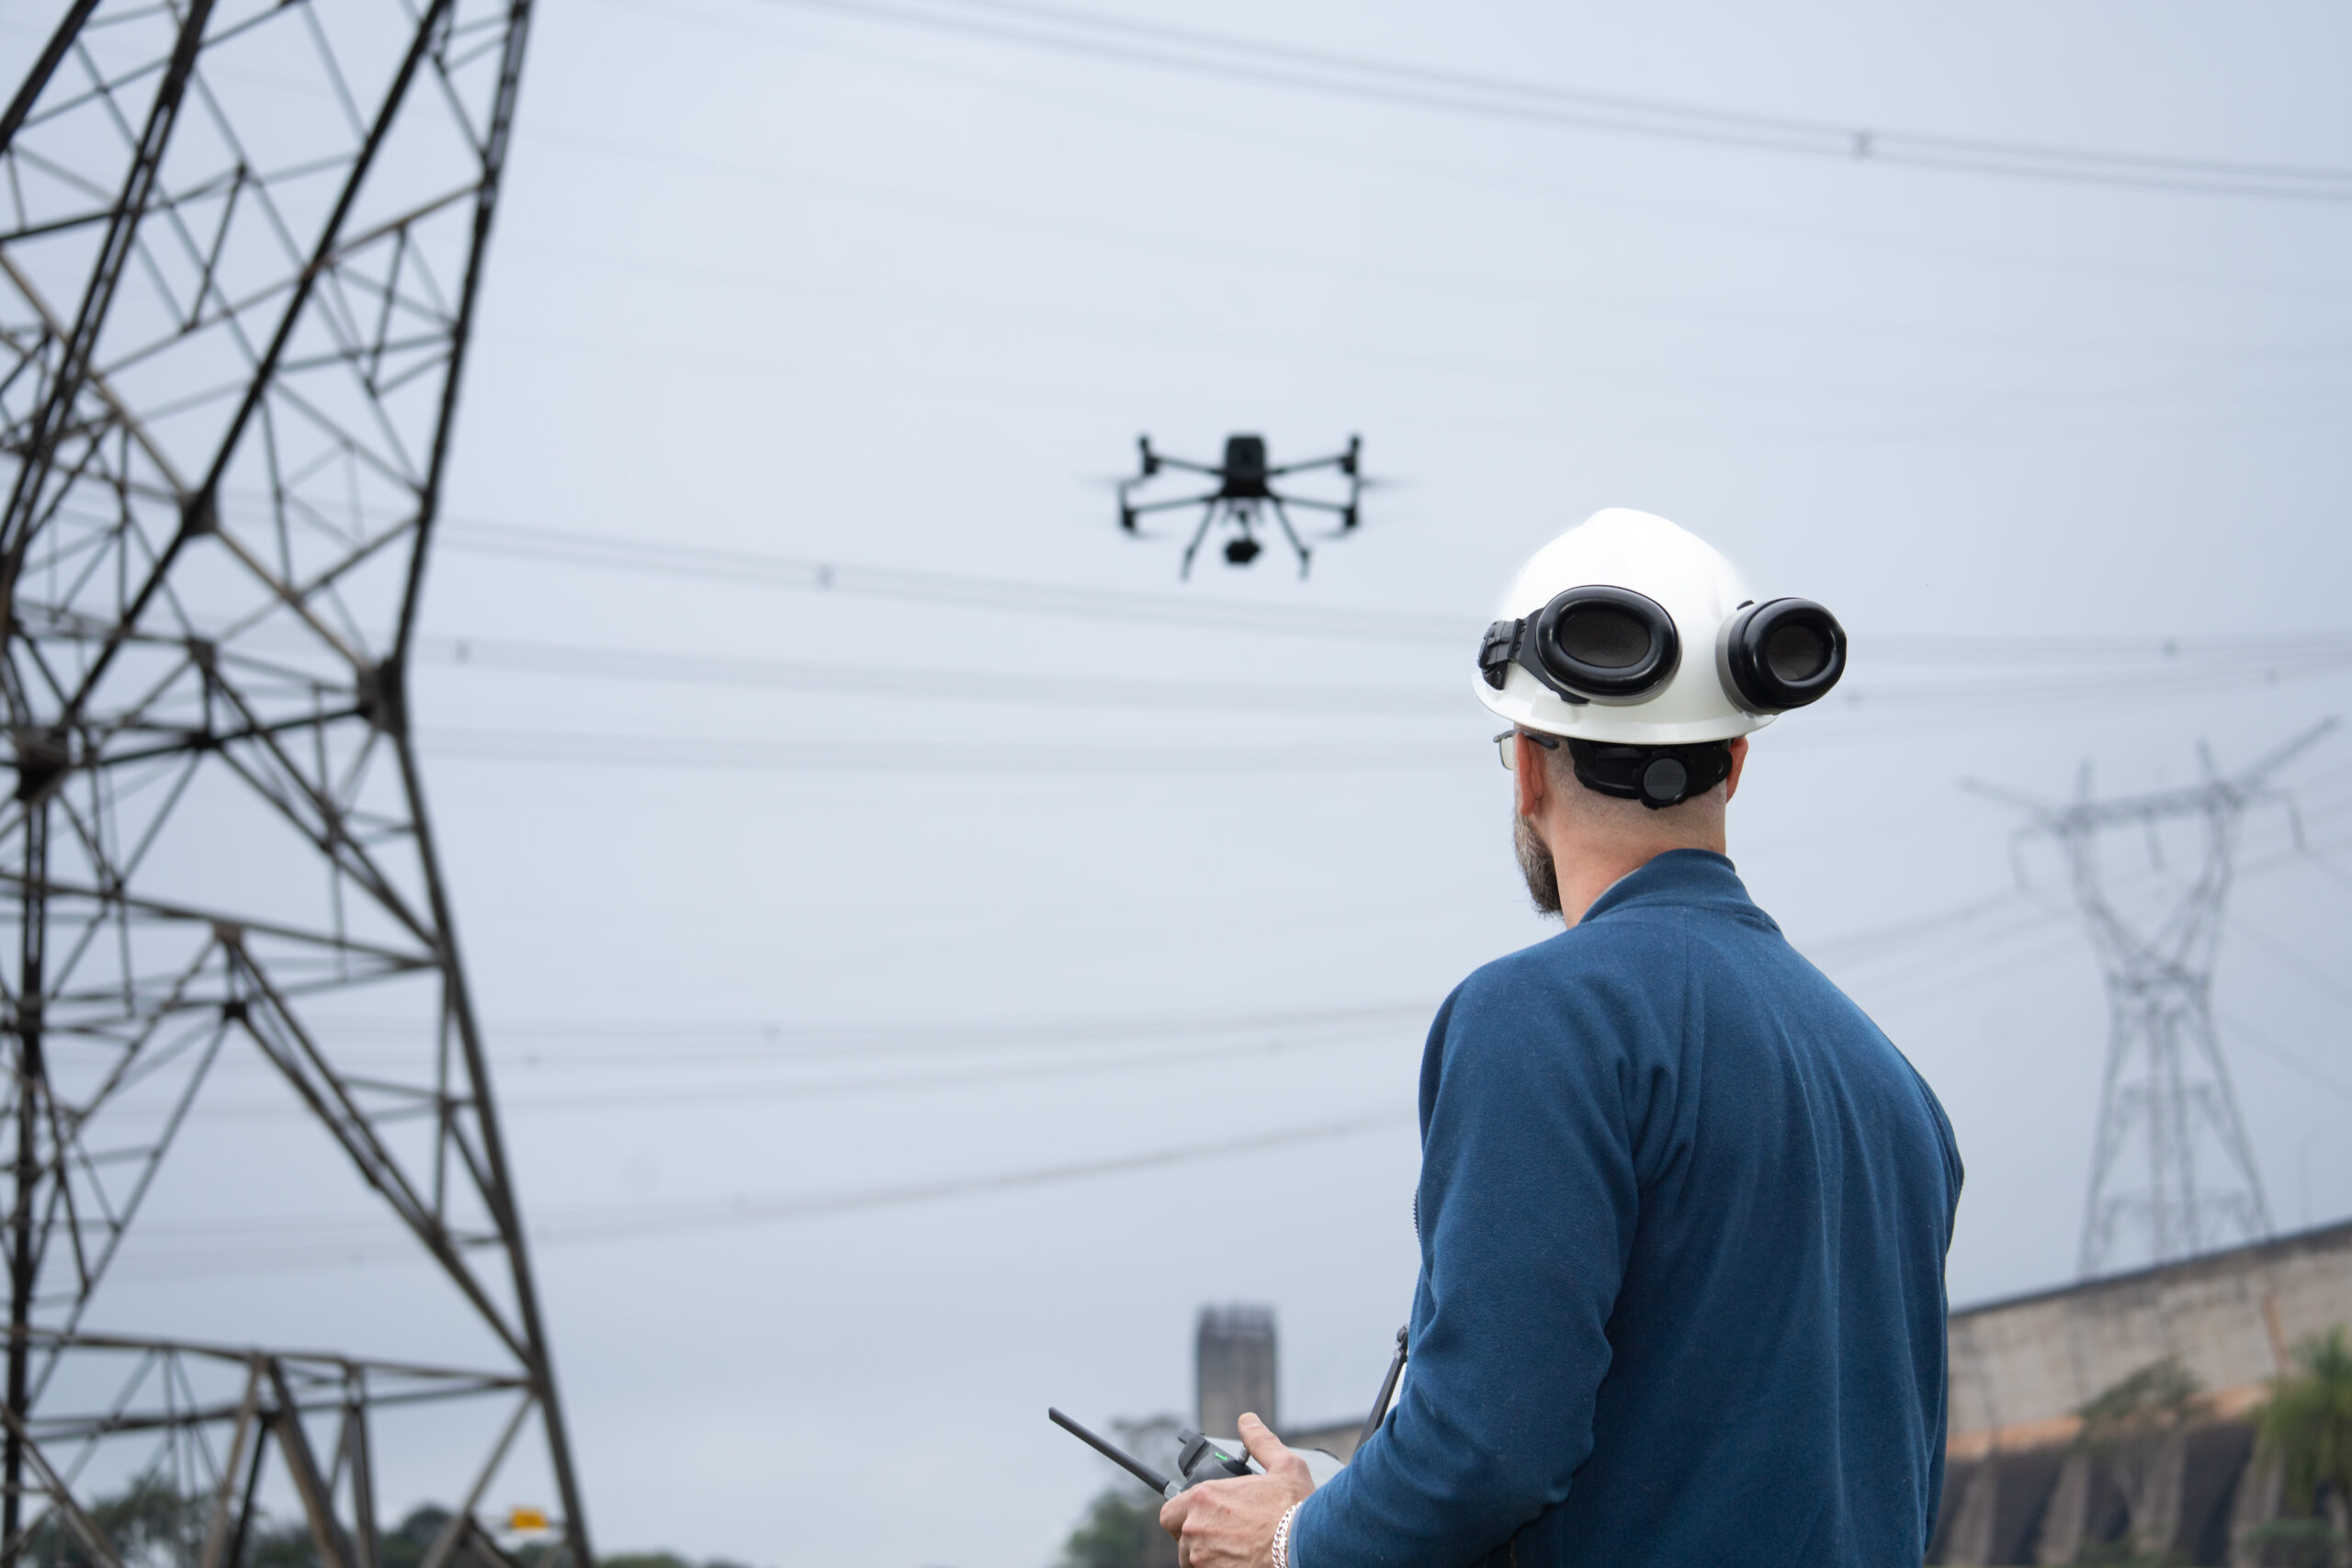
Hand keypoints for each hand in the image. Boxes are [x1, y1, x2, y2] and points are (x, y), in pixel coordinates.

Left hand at [1158, 1413, 1314, 1567]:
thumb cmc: (1295, 1510)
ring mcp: (1204, 1559)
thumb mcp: (1283, 1465)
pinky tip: (1242, 1562)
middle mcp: (1196, 1529)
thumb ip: (1260, 1441)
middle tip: (1223, 1534)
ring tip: (1236, 1550)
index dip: (1182, 1516)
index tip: (1199, 1517)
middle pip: (1181, 1539)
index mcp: (1204, 1498)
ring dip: (1208, 1557)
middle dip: (1198, 1538)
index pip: (1170, 1512)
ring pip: (1193, 1561)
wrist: (1307, 1547)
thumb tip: (1248, 1421)